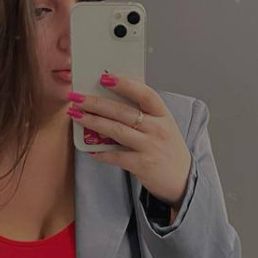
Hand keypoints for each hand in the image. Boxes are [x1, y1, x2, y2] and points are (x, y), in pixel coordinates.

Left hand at [69, 73, 192, 208]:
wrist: (182, 179)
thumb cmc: (168, 149)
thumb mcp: (163, 126)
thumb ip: (143, 114)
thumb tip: (111, 102)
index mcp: (163, 115)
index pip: (145, 94)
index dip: (125, 84)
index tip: (105, 77)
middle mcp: (158, 129)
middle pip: (123, 112)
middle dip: (96, 103)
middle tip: (77, 97)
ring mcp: (150, 147)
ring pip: (117, 131)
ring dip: (93, 122)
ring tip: (76, 115)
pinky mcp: (142, 165)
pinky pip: (116, 156)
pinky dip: (101, 152)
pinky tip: (90, 149)